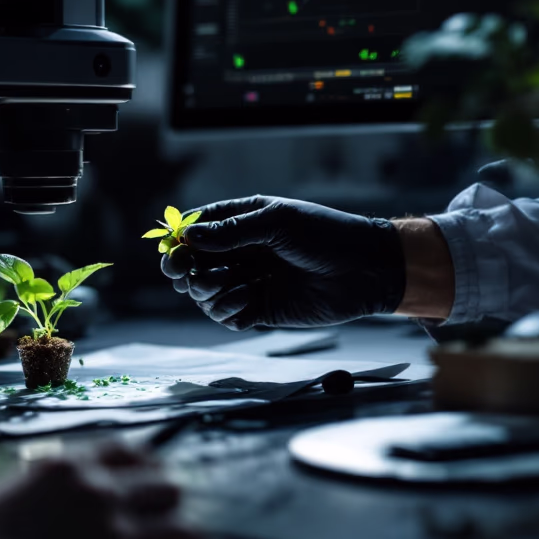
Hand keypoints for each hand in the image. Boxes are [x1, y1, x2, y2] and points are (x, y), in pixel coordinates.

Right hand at [0, 446, 228, 538]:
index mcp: (70, 465)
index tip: (156, 476)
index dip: (150, 465)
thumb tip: (44, 495)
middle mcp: (99, 492)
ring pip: (184, 530)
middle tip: (174, 521)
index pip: (129, 451)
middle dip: (172, 506)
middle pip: (167, 486)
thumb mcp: (2, 492)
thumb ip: (38, 487)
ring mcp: (113, 535)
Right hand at [162, 195, 405, 329]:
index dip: (180, 241)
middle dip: (186, 271)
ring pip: (206, 292)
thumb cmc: (326, 235)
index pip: (198, 230)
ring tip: (227, 285)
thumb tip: (188, 236)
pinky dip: (228, 311)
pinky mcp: (260, 310)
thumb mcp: (277, 223)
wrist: (366, 270)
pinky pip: (227, 316)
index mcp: (244, 222)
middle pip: (194, 265)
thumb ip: (232, 231)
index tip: (173, 252)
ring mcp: (249, 281)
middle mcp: (242, 252)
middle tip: (184, 275)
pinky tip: (247, 301)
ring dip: (208, 291)